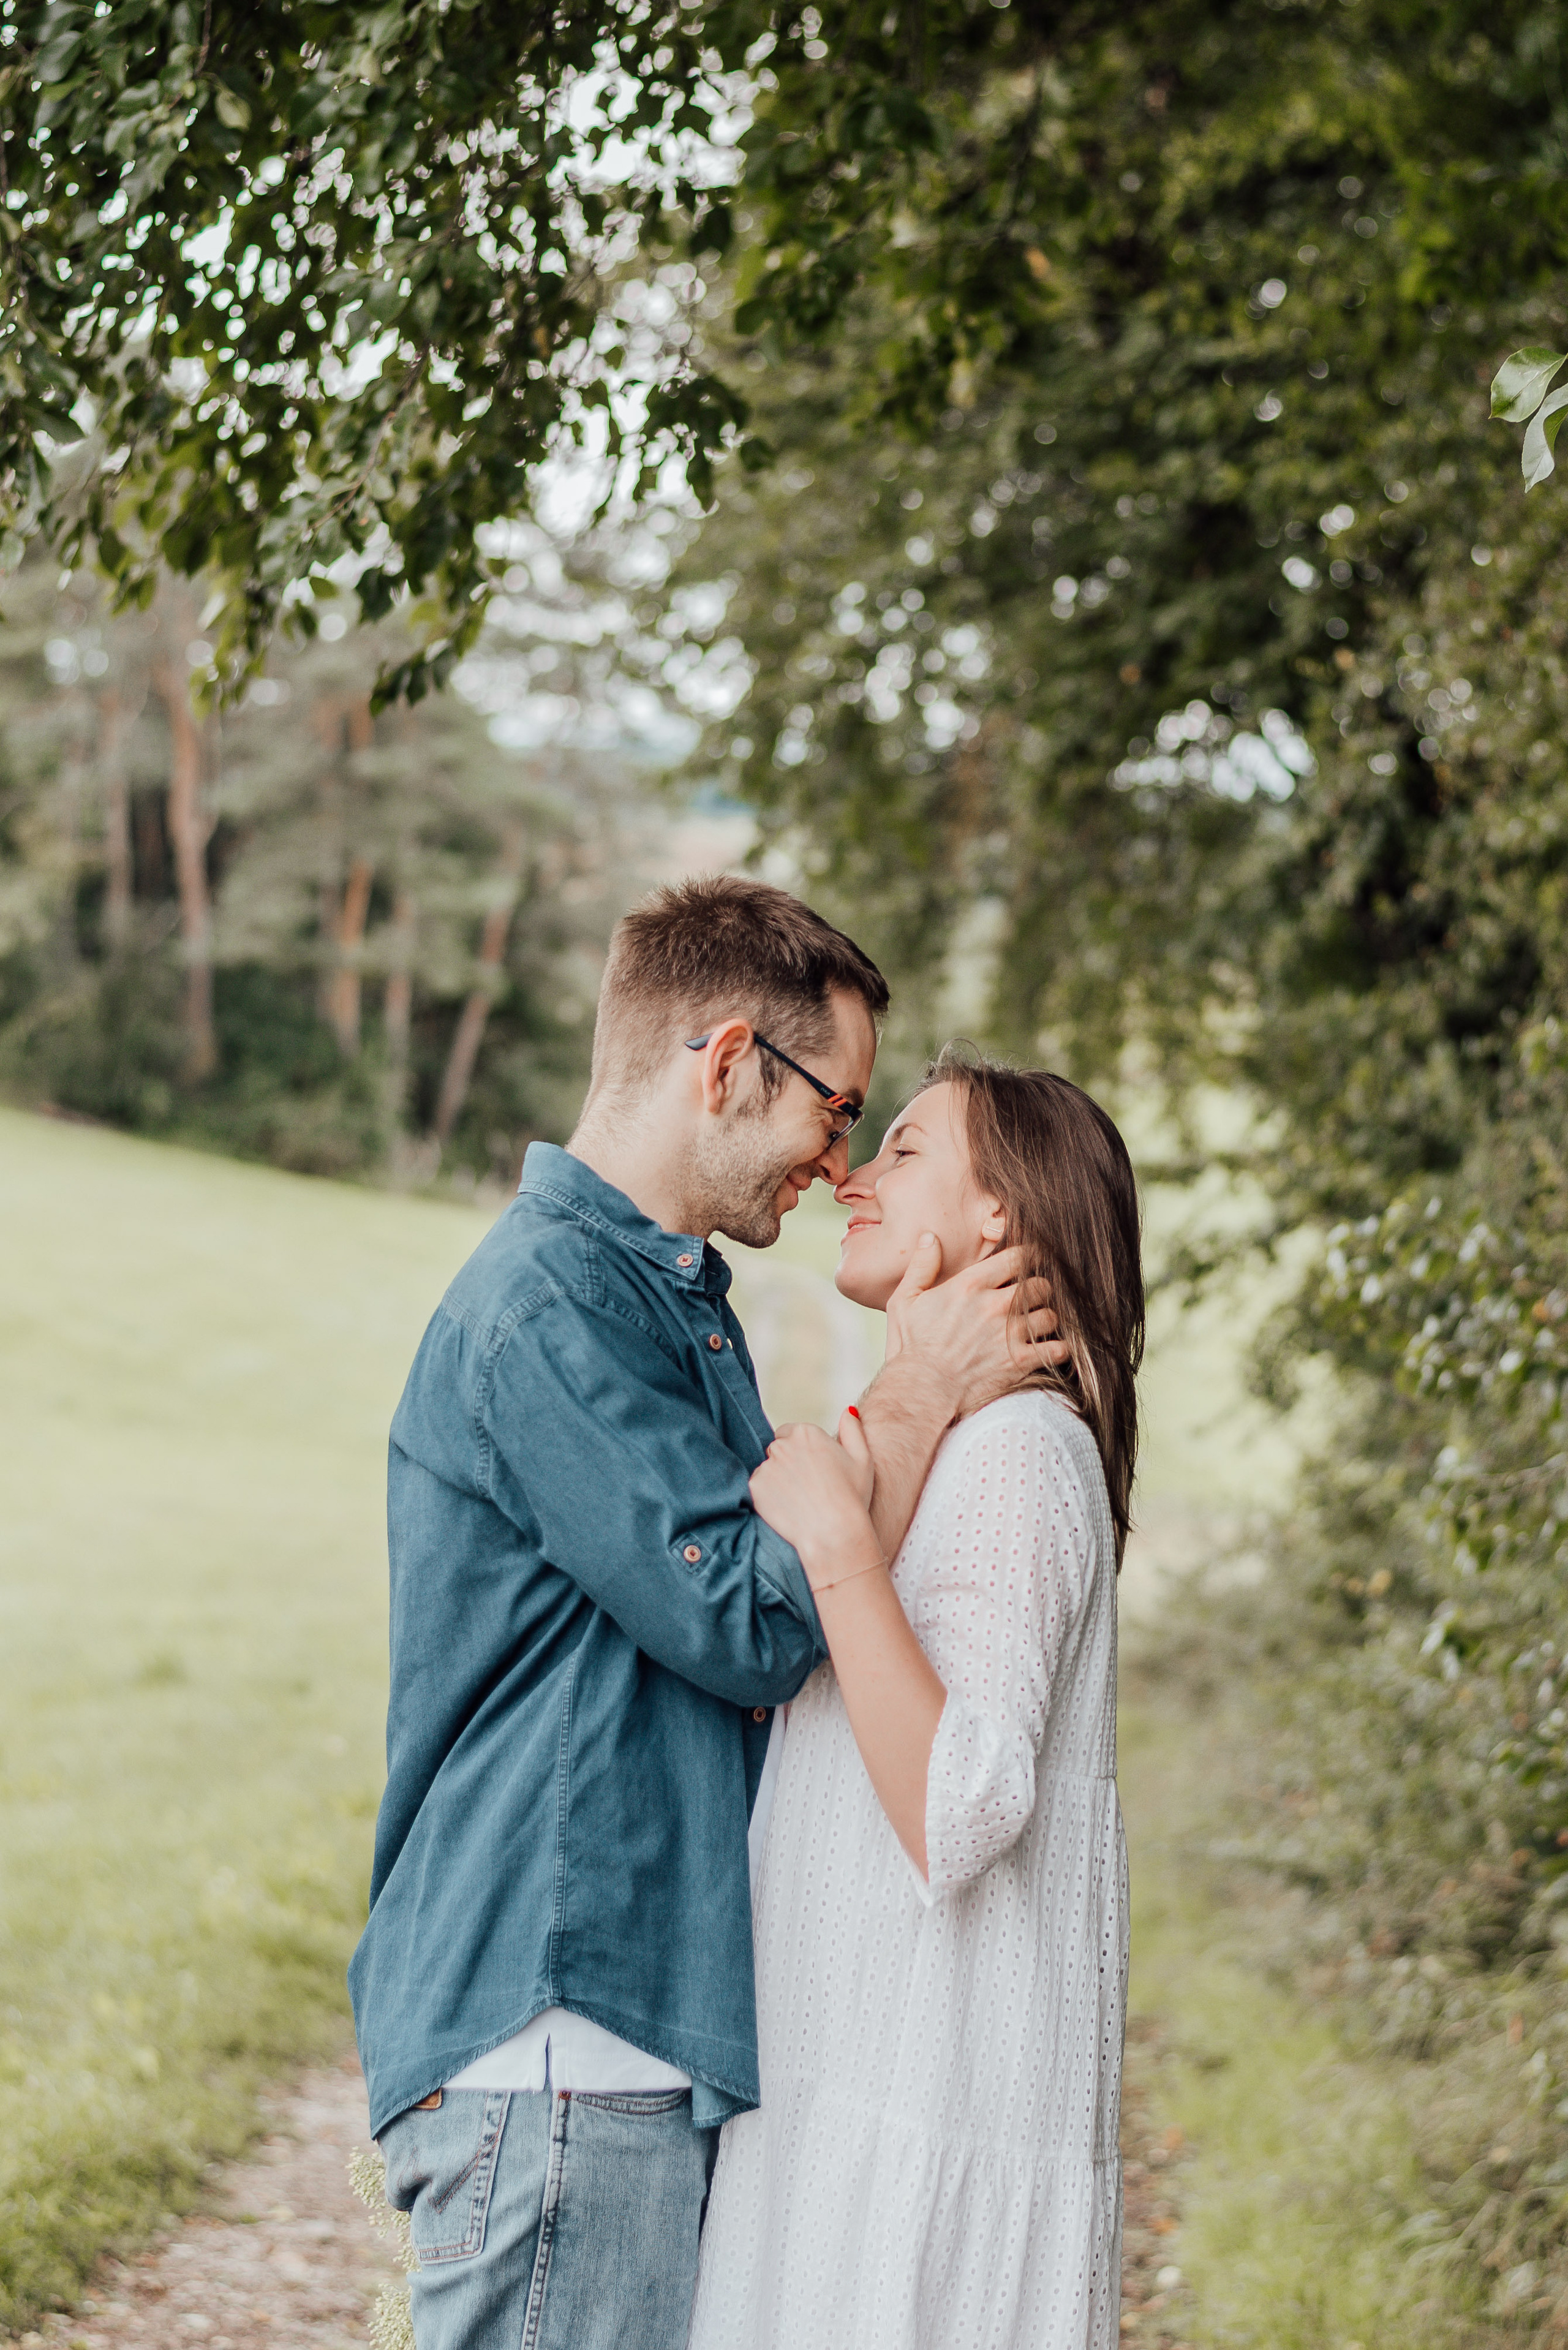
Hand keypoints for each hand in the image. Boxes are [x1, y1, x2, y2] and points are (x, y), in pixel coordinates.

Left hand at [750, 1422, 881, 1590]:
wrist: (834, 1533)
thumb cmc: (852, 1498)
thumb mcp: (862, 1459)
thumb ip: (853, 1429)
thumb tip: (847, 1411)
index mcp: (806, 1433)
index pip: (789, 1433)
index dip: (799, 1453)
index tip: (810, 1471)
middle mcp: (783, 1444)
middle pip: (776, 1450)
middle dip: (786, 1465)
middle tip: (805, 1488)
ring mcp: (767, 1466)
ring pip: (766, 1470)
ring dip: (776, 1481)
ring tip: (797, 1502)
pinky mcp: (755, 1487)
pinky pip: (757, 1488)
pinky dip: (767, 1497)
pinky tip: (786, 1509)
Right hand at [883, 1236, 1067, 1418]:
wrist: (920, 1390)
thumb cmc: (910, 1347)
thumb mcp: (905, 1300)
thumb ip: (921, 1266)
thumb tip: (930, 1237)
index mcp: (970, 1285)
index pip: (1018, 1257)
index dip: (1028, 1258)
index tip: (1028, 1264)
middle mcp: (995, 1305)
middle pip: (1040, 1285)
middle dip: (1038, 1291)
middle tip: (1032, 1299)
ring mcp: (1010, 1334)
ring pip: (1051, 1316)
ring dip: (1047, 1320)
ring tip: (1038, 1326)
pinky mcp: (1020, 1361)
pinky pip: (1057, 1349)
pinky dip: (1058, 1349)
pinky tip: (1050, 1349)